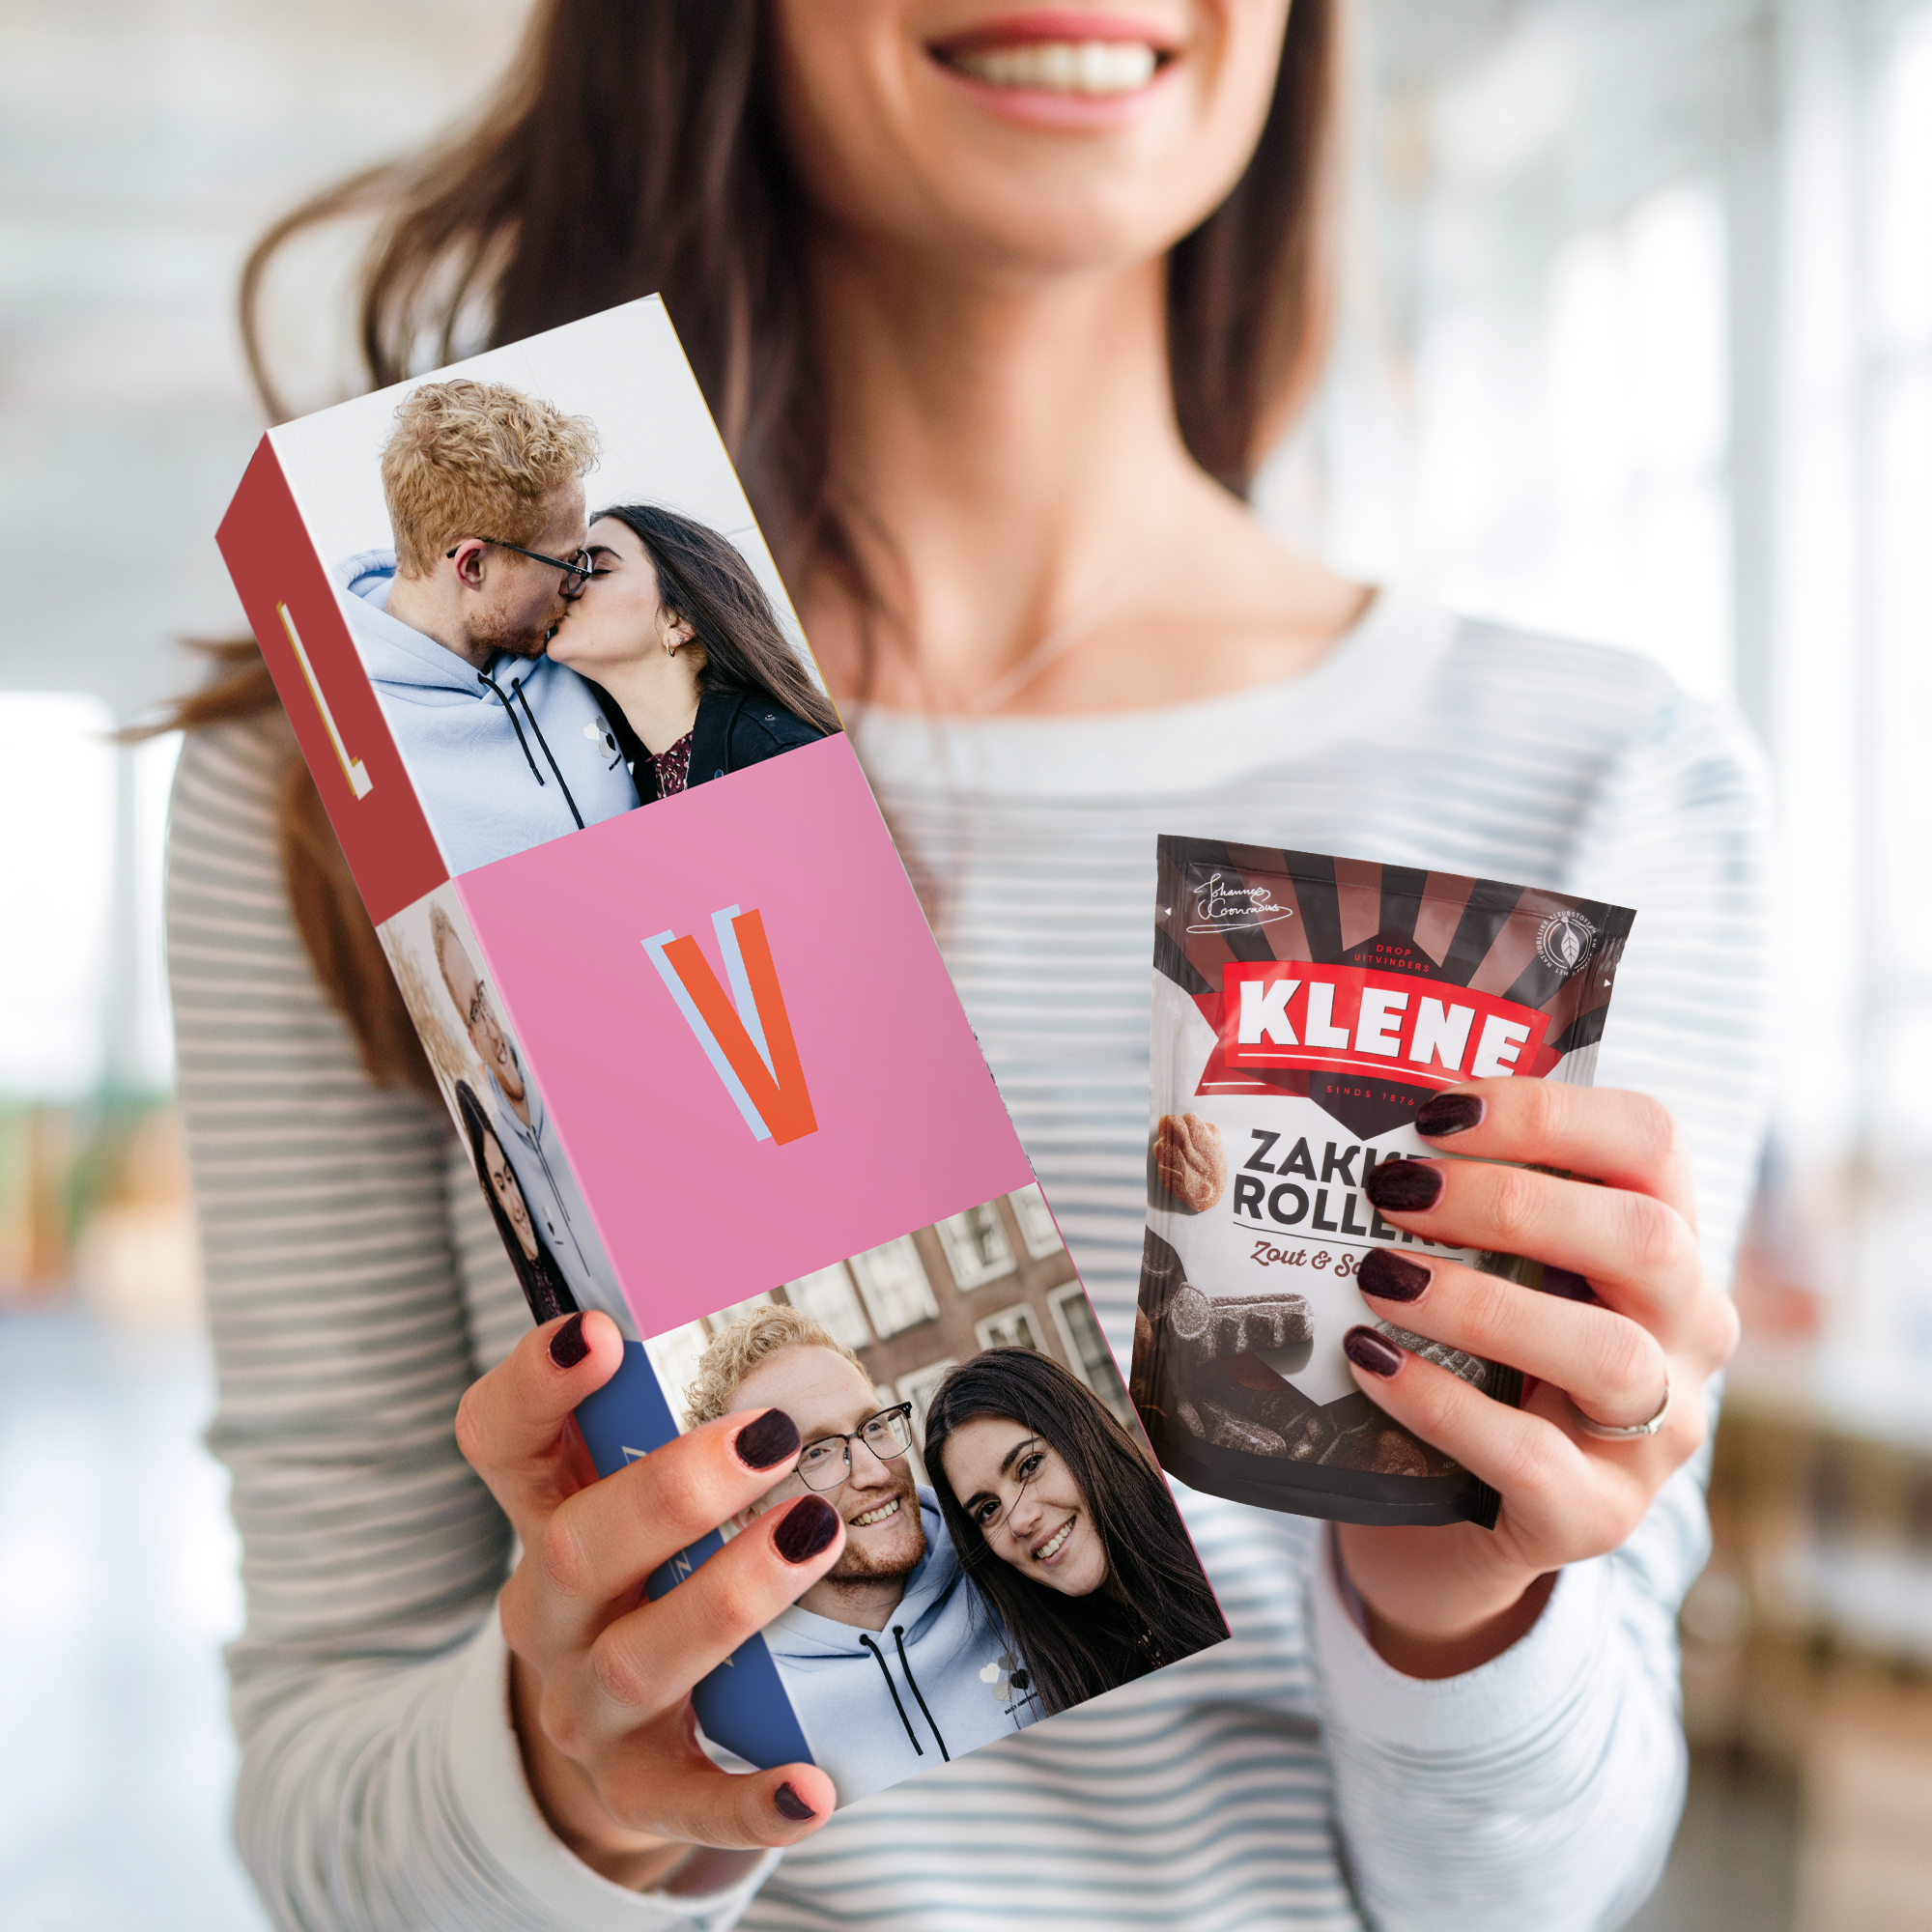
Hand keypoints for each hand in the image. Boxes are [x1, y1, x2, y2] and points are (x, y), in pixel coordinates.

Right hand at [454, 1311, 844, 1885]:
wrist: (607, 1728)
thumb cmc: (651, 1571)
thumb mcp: (640, 1492)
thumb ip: (683, 1422)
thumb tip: (787, 1341)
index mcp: (543, 1510)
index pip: (500, 1438)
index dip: (535, 1384)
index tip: (597, 1330)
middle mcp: (546, 1607)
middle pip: (577, 1545)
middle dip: (673, 1488)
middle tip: (769, 1435)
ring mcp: (583, 1702)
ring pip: (637, 1658)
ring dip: (729, 1595)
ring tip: (816, 1534)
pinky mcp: (635, 1785)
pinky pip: (684, 1802)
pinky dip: (747, 1799)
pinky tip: (810, 1789)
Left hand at [1333, 1080, 1738, 1678]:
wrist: (1447, 1523)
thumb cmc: (1467, 1360)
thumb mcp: (1484, 1269)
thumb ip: (1461, 1201)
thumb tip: (1354, 1111)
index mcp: (1664, 1245)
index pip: (1653, 1144)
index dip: (1551, 1112)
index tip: (1438, 1111)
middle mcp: (1685, 1335)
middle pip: (1649, 1241)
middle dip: (1513, 1202)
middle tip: (1394, 1188)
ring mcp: (1651, 1437)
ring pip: (1610, 1355)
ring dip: (1481, 1304)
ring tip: (1379, 1278)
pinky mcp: (1592, 1519)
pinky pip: (1530, 1458)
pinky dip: (1441, 1403)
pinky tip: (1370, 1363)